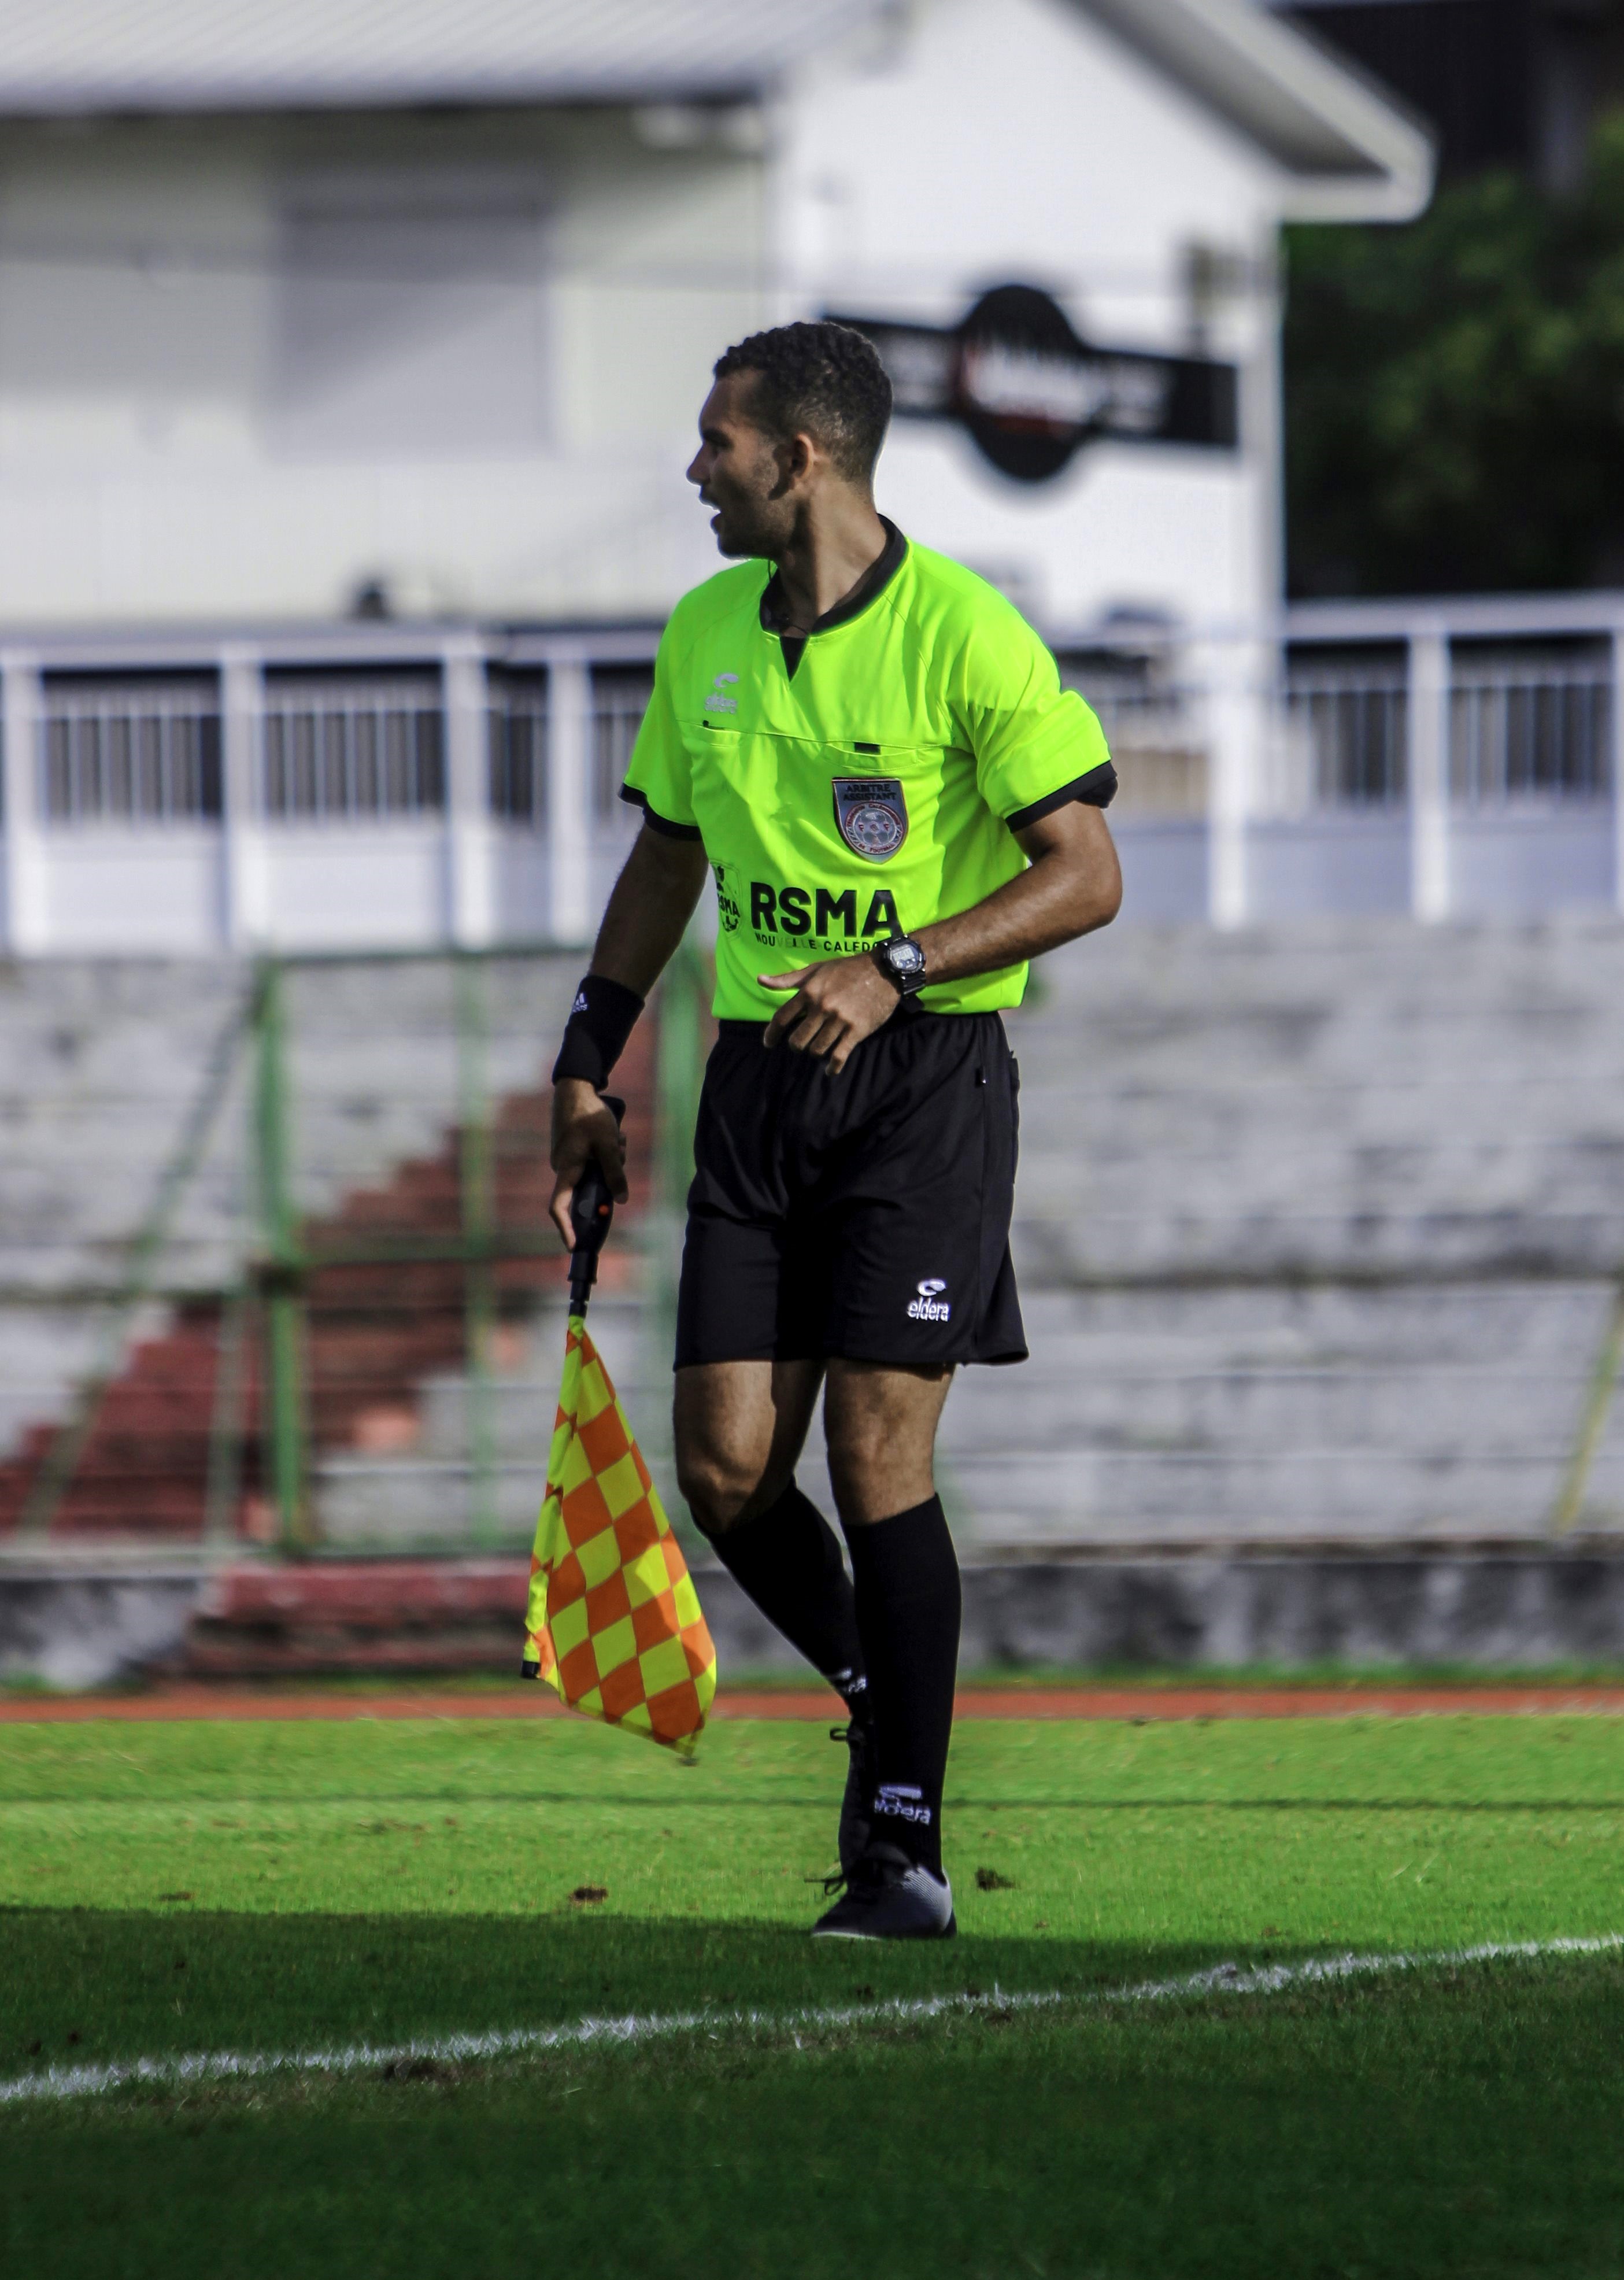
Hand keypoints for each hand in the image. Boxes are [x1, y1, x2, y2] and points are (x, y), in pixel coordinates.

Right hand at [548, 1079, 627, 1248]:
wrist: (575, 1088)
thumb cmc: (589, 1115)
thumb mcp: (609, 1145)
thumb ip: (615, 1173)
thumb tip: (622, 1199)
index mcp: (567, 1170)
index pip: (559, 1207)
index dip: (565, 1228)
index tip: (574, 1245)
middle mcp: (563, 1168)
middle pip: (587, 1189)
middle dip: (609, 1179)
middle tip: (621, 1153)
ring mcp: (568, 1159)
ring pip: (594, 1173)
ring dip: (612, 1161)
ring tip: (619, 1139)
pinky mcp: (574, 1151)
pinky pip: (593, 1162)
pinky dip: (607, 1153)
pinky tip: (615, 1136)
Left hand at [759, 952, 898, 1073]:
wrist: (884, 970)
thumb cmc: (847, 968)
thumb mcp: (816, 969)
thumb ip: (788, 979)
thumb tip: (760, 980)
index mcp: (809, 991)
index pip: (782, 1018)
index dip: (771, 1034)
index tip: (768, 1043)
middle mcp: (822, 1007)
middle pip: (798, 1040)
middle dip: (796, 1046)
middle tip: (800, 1045)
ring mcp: (840, 1020)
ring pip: (817, 1050)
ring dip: (815, 1053)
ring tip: (818, 1049)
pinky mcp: (857, 1031)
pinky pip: (839, 1056)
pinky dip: (832, 1067)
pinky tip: (830, 1070)